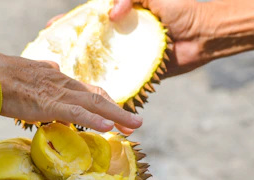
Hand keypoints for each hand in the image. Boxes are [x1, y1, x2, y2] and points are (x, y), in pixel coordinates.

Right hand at [0, 52, 141, 133]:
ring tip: (133, 127)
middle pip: (98, 98)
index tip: (117, 115)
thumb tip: (54, 66)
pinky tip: (108, 127)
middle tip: (135, 124)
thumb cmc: (0, 75)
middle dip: (119, 111)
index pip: (88, 92)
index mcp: (58, 79)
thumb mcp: (28, 70)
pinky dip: (93, 120)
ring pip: (94, 105)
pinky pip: (76, 114)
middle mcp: (63, 85)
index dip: (106, 103)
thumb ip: (44, 70)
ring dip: (116, 116)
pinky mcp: (49, 104)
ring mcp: (58, 94)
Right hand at [47, 0, 210, 78]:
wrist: (205, 35)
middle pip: (89, 46)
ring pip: (100, 67)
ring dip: (81, 74)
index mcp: (120, 19)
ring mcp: (128, 59)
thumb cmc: (181, 9)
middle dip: (68, 51)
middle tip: (48, 59)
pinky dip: (106, 90)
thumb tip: (111, 15)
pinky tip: (87, 95)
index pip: (87, 20)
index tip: (50, 29)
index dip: (68, 24)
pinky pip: (120, 84)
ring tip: (60, 80)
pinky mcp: (139, 76)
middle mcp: (120, 40)